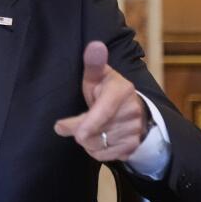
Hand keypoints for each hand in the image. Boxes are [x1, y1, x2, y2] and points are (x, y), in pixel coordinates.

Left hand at [53, 41, 149, 161]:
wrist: (131, 107)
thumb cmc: (106, 89)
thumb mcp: (98, 75)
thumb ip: (93, 64)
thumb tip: (95, 45)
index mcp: (122, 90)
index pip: (103, 111)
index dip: (86, 123)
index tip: (65, 129)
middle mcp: (132, 111)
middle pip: (96, 131)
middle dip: (79, 131)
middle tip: (70, 126)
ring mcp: (135, 130)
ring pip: (99, 146)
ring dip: (87, 141)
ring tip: (89, 129)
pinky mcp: (134, 146)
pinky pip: (107, 156)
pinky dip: (97, 151)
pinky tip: (98, 138)